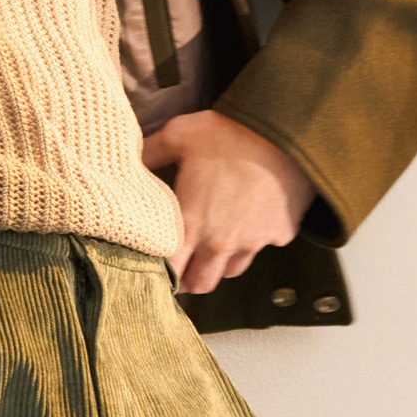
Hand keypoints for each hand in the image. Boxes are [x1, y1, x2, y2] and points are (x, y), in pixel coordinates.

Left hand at [141, 111, 313, 295]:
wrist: (287, 133)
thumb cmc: (229, 134)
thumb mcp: (179, 134)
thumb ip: (151, 153)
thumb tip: (129, 161)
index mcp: (191, 224)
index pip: (170, 271)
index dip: (161, 273)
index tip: (158, 268)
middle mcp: (220, 242)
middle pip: (202, 283)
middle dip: (191, 279)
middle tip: (186, 265)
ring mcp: (253, 241)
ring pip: (232, 270)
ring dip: (222, 262)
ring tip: (215, 243)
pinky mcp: (280, 233)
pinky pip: (264, 245)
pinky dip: (257, 238)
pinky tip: (252, 218)